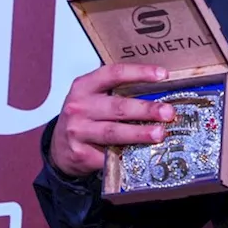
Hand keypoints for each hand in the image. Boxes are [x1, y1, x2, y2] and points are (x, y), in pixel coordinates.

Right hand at [49, 64, 175, 177]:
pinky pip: (108, 154)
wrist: (60, 147)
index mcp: (84, 87)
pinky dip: (127, 153)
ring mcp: (78, 132)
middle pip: (118, 107)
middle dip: (146, 109)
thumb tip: (159, 91)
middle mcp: (79, 107)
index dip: (139, 73)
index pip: (114, 74)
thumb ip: (118, 92)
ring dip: (140, 133)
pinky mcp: (81, 154)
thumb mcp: (94, 97)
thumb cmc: (84, 117)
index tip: (163, 74)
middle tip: (168, 112)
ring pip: (114, 132)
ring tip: (160, 133)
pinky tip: (143, 153)